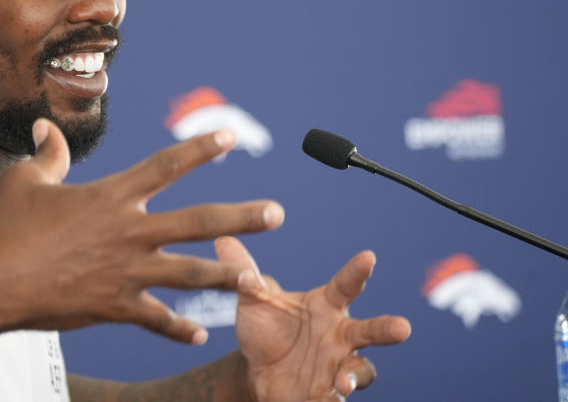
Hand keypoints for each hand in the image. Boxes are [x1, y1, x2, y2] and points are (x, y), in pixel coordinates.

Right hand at [0, 119, 285, 345]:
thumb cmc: (3, 227)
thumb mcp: (26, 181)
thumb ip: (48, 154)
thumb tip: (45, 126)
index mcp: (110, 195)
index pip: (166, 165)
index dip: (200, 148)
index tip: (229, 136)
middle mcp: (128, 231)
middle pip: (198, 222)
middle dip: (241, 217)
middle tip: (277, 213)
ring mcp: (125, 272)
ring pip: (190, 274)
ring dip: (227, 276)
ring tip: (260, 281)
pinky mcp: (114, 307)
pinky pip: (156, 320)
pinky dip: (178, 329)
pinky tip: (200, 335)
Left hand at [215, 237, 410, 401]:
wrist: (256, 370)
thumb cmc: (266, 327)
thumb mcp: (253, 299)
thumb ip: (244, 273)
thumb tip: (223, 239)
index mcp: (326, 306)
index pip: (345, 286)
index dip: (357, 272)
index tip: (369, 257)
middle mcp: (339, 336)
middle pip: (371, 332)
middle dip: (387, 329)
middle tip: (403, 328)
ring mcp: (336, 367)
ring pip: (359, 372)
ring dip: (353, 376)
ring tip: (342, 382)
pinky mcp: (325, 394)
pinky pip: (334, 400)